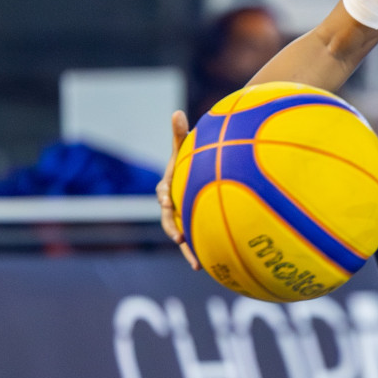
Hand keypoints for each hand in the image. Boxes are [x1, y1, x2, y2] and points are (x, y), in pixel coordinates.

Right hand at [155, 110, 199, 269]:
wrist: (197, 172)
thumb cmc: (188, 159)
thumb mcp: (183, 147)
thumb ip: (179, 134)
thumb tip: (176, 112)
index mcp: (167, 188)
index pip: (163, 194)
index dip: (165, 197)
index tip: (168, 201)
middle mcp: (172, 206)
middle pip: (170, 221)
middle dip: (173, 230)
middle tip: (179, 238)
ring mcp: (183, 217)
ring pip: (183, 236)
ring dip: (189, 251)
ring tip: (197, 265)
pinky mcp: (194, 225)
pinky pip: (197, 239)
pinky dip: (203, 251)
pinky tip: (213, 266)